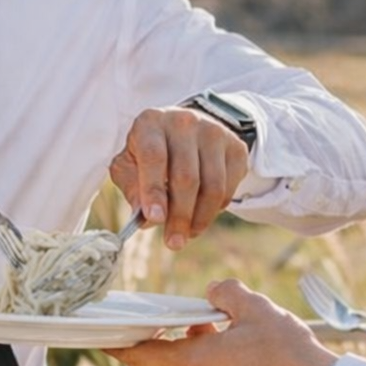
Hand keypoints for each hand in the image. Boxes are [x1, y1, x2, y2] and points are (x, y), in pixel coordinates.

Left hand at [104, 279, 336, 365]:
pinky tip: (220, 358)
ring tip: (201, 335)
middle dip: (139, 354)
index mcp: (191, 364)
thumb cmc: (288, 355)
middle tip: (145, 333)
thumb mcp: (257, 310)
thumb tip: (213, 290)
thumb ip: (227, 294)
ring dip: (174, 362)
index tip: (105, 337)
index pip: (137, 356)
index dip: (117, 346)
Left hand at [109, 107, 249, 250]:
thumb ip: (131, 188)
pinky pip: (229, 186)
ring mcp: (215, 132)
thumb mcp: (128, 165)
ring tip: (187, 235)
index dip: (154, 191)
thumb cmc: (148, 153)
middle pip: (187, 178)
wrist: (184, 130)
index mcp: (151, 123)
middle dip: (179, 216)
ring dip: (200, 218)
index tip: (154, 220)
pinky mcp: (236, 147)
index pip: (154, 158)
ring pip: (212, 185)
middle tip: (173, 243)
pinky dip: (215, 208)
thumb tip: (144, 217)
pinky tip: (201, 216)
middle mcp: (185, 123)